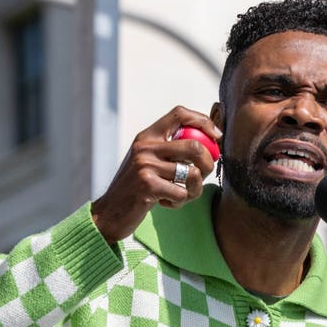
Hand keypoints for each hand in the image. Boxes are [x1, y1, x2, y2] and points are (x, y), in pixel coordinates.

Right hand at [90, 106, 221, 243]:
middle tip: (205, 175)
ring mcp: (145, 165)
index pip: (179, 114)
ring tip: (182, 194)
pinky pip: (182, 193)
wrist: (110, 212)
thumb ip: (171, 149)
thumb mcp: (149, 161)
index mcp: (147, 136)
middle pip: (194, 146)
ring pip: (192, 174)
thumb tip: (211, 141)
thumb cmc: (137, 187)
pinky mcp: (147, 186)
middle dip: (209, 163)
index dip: (203, 121)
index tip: (217, 136)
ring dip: (194, 190)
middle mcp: (145, 146)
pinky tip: (166, 202)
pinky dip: (179, 202)